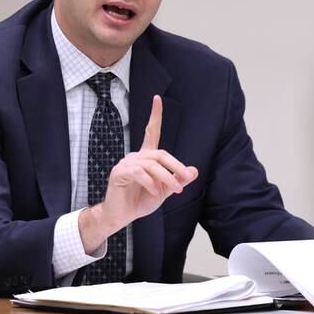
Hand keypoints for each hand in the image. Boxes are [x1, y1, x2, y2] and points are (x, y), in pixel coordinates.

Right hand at [80, 95, 197, 251]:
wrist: (122, 216)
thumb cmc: (140, 201)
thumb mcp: (165, 191)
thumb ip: (177, 180)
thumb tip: (194, 171)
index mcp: (146, 158)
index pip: (151, 132)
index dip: (155, 115)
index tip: (157, 98)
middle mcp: (136, 157)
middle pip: (160, 154)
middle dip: (176, 166)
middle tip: (186, 179)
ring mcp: (126, 163)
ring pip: (152, 165)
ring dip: (167, 178)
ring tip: (175, 190)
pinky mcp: (119, 173)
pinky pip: (140, 173)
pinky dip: (151, 183)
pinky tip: (154, 192)